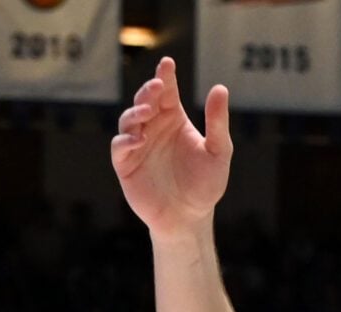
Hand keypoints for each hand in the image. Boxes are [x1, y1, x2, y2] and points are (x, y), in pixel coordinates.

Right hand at [111, 58, 231, 236]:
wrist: (190, 218)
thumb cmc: (206, 185)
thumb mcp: (218, 152)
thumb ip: (218, 123)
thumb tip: (220, 88)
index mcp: (173, 120)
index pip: (166, 92)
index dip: (165, 76)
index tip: (168, 64)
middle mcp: (152, 128)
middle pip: (144, 101)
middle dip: (148, 92)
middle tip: (156, 87)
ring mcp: (137, 144)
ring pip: (128, 120)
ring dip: (136, 113)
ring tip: (147, 112)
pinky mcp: (125, 164)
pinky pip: (120, 147)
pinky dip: (126, 141)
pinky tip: (139, 140)